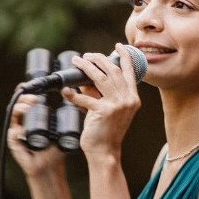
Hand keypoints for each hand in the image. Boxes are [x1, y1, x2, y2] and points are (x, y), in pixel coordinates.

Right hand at [7, 94, 65, 176]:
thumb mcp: (63, 129)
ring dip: (19, 109)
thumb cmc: (55, 150)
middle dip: (24, 98)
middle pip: (18, 104)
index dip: (29, 93)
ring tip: (29, 106)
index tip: (38, 88)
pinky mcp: (14, 144)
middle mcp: (22, 123)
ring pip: (13, 115)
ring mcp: (17, 132)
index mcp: (32, 118)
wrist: (51, 167)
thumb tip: (74, 97)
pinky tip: (22, 128)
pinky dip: (16, 130)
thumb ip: (68, 115)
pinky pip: (12, 134)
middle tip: (35, 98)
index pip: (27, 101)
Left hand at [62, 43, 141, 159]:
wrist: (105, 152)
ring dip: (86, 67)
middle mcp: (128, 99)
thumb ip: (100, 92)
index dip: (124, 56)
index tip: (118, 46)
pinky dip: (73, 94)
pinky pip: (85, 98)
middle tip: (86, 55)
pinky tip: (66, 91)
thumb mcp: (108, 108)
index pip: (129, 71)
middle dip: (98, 59)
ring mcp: (117, 105)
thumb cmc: (106, 130)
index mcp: (133, 97)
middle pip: (113, 71)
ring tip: (76, 61)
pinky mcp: (103, 112)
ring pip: (100, 78)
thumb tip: (86, 77)